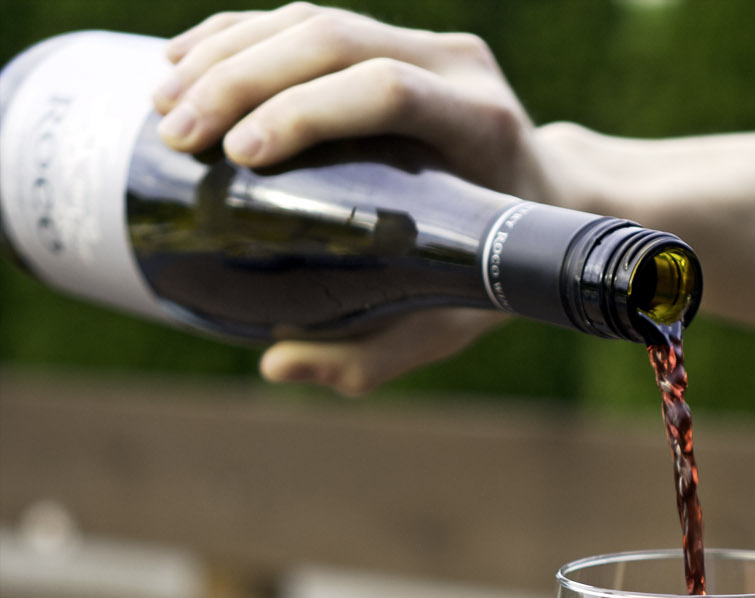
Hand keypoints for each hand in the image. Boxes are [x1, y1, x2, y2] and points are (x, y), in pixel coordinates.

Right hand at [153, 4, 552, 391]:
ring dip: (227, 54)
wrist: (547, 207)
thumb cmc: (493, 278)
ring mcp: (425, 42)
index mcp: (481, 126)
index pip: (386, 91)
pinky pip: (306, 17)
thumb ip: (370, 355)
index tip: (241, 155)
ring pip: (313, 18)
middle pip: (335, 40)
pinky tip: (181, 63)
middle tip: (177, 134)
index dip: (306, 112)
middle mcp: (456, 67)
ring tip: (163, 106)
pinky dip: (238, 36)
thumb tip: (279, 364)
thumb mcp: (446, 326)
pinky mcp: (393, 36)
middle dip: (243, 80)